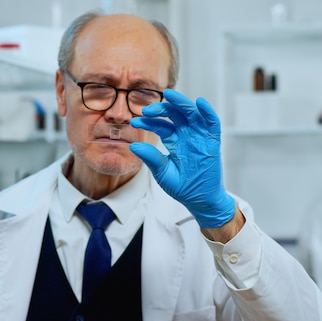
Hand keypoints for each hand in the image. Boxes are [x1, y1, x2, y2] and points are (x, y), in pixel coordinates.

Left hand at [129, 89, 234, 228]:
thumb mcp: (162, 172)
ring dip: (181, 103)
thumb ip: (151, 158)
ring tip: (169, 95)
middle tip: (146, 109)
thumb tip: (133, 146)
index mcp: (173, 140)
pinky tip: (200, 102)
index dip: (148, 122)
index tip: (133, 122)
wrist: (200, 200)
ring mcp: (200, 136)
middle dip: (161, 109)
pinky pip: (212, 123)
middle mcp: (186, 134)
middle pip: (174, 115)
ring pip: (191, 113)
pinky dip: (207, 111)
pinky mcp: (213, 141)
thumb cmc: (182, 187)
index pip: (160, 125)